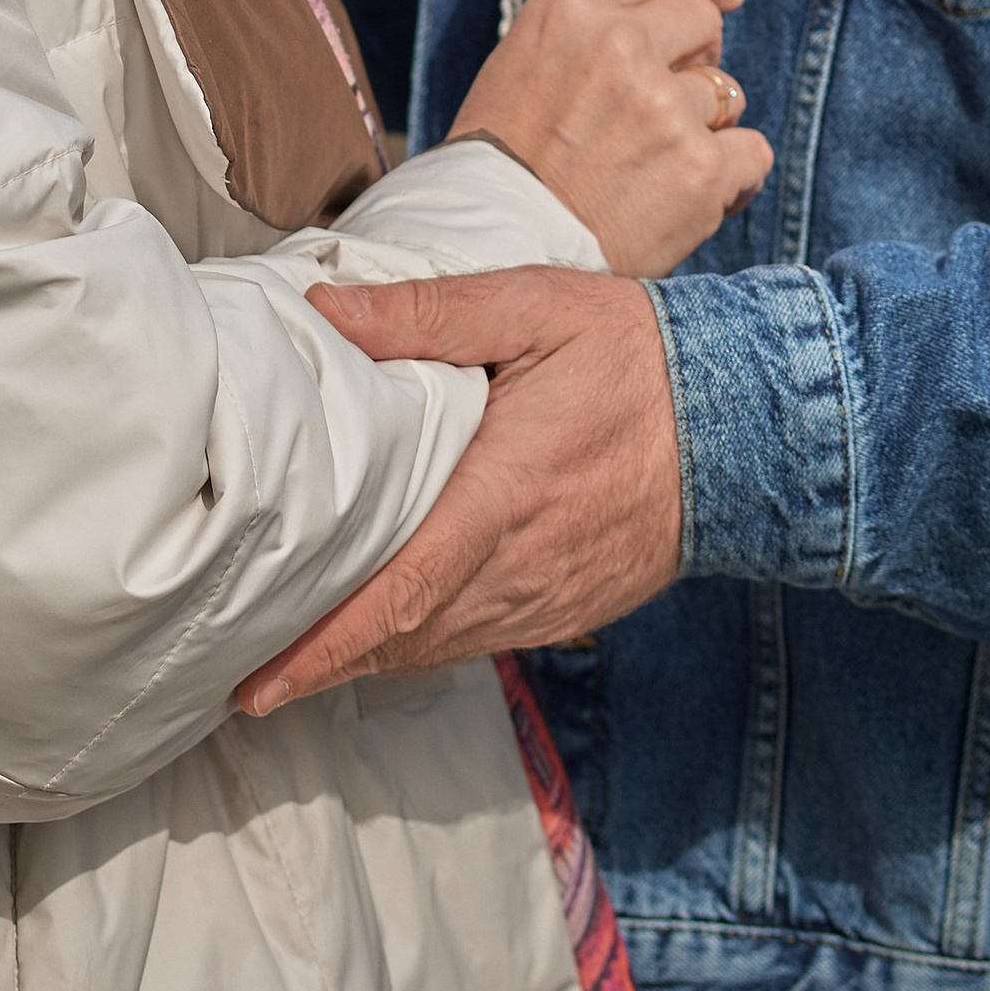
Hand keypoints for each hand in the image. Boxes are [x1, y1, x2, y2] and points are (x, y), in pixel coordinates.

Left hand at [236, 268, 680, 710]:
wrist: (748, 420)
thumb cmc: (636, 355)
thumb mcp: (531, 305)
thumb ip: (424, 313)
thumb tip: (325, 312)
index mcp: (501, 497)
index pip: (398, 594)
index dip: (324, 648)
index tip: (258, 685)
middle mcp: (521, 568)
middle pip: (403, 640)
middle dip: (322, 664)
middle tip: (242, 674)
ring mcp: (549, 599)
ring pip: (438, 648)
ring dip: (368, 659)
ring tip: (294, 657)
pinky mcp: (571, 607)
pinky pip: (481, 640)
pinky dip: (424, 645)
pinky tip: (390, 629)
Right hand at [451, 0, 767, 276]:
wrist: (491, 248)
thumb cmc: (503, 159)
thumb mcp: (527, 59)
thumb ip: (591, 28)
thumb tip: (668, 16)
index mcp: (572, 8)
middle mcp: (620, 44)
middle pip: (703, 21)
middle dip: (699, 55)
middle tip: (672, 99)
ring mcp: (663, 106)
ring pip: (726, 93)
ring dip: (703, 125)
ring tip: (655, 166)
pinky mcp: (699, 168)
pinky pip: (753, 152)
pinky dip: (734, 176)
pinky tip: (696, 195)